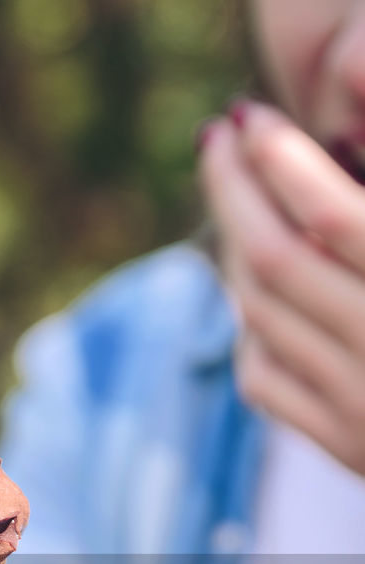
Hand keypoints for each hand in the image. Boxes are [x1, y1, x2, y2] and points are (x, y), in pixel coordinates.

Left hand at [199, 100, 364, 474]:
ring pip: (259, 317)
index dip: (279, 158)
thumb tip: (349, 145)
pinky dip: (249, 330)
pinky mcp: (344, 447)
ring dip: (231, 249)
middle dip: (231, 191)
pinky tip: (255, 292)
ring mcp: (359, 408)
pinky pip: (264, 380)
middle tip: (214, 140)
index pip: (333, 218)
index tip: (248, 117)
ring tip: (235, 200)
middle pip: (272, 262)